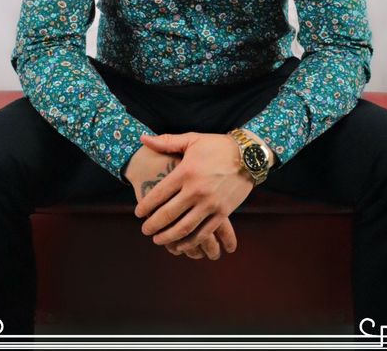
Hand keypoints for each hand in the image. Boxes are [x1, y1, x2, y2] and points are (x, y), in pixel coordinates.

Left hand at [133, 131, 253, 253]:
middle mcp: (196, 190)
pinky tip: (182, 245)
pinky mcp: (223, 212)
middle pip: (168, 214)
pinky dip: (191, 242)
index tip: (138, 213)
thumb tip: (143, 139)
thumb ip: (166, 142)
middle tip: (145, 231)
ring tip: (159, 240)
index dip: (145, 206)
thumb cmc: (217, 146)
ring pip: (184, 228)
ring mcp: (210, 203)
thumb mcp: (192, 139)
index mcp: (186, 172)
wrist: (248, 154)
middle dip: (153, 225)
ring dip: (169, 238)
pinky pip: (204, 232)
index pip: (159, 194)